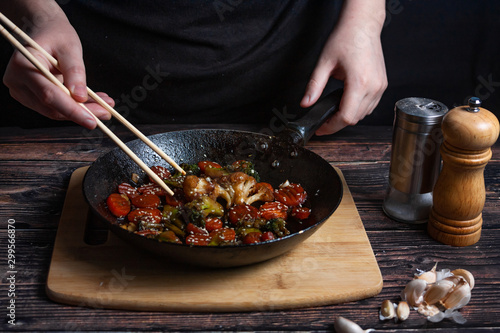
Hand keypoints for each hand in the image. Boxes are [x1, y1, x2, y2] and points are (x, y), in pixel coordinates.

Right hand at [2, 6, 112, 128]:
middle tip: (107, 113)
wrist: (45, 31)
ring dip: (81, 112)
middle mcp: (17, 82)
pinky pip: (55, 107)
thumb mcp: (70, 48)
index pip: (49, 95)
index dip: (72, 110)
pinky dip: (75, 107)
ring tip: (105, 107)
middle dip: (81, 113)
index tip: (92, 121)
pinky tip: (94, 103)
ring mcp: (22, 91)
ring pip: (54, 111)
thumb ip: (75, 72)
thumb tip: (80, 97)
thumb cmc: (56, 35)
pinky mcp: (31, 97)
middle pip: (52, 107)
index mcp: (22, 66)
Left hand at [300, 0, 387, 134]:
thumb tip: (305, 103)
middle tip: (323, 120)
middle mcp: (373, 87)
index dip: (331, 126)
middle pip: (354, 118)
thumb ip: (314, 86)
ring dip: (348, 116)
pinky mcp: (382, 84)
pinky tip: (346, 101)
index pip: (346, 117)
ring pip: (363, 114)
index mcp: (359, 82)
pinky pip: (370, 105)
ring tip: (333, 110)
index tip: (321, 128)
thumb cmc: (345, 38)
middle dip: (337, 123)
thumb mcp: (324, 63)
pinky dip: (357, 108)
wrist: (362, 24)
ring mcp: (380, 86)